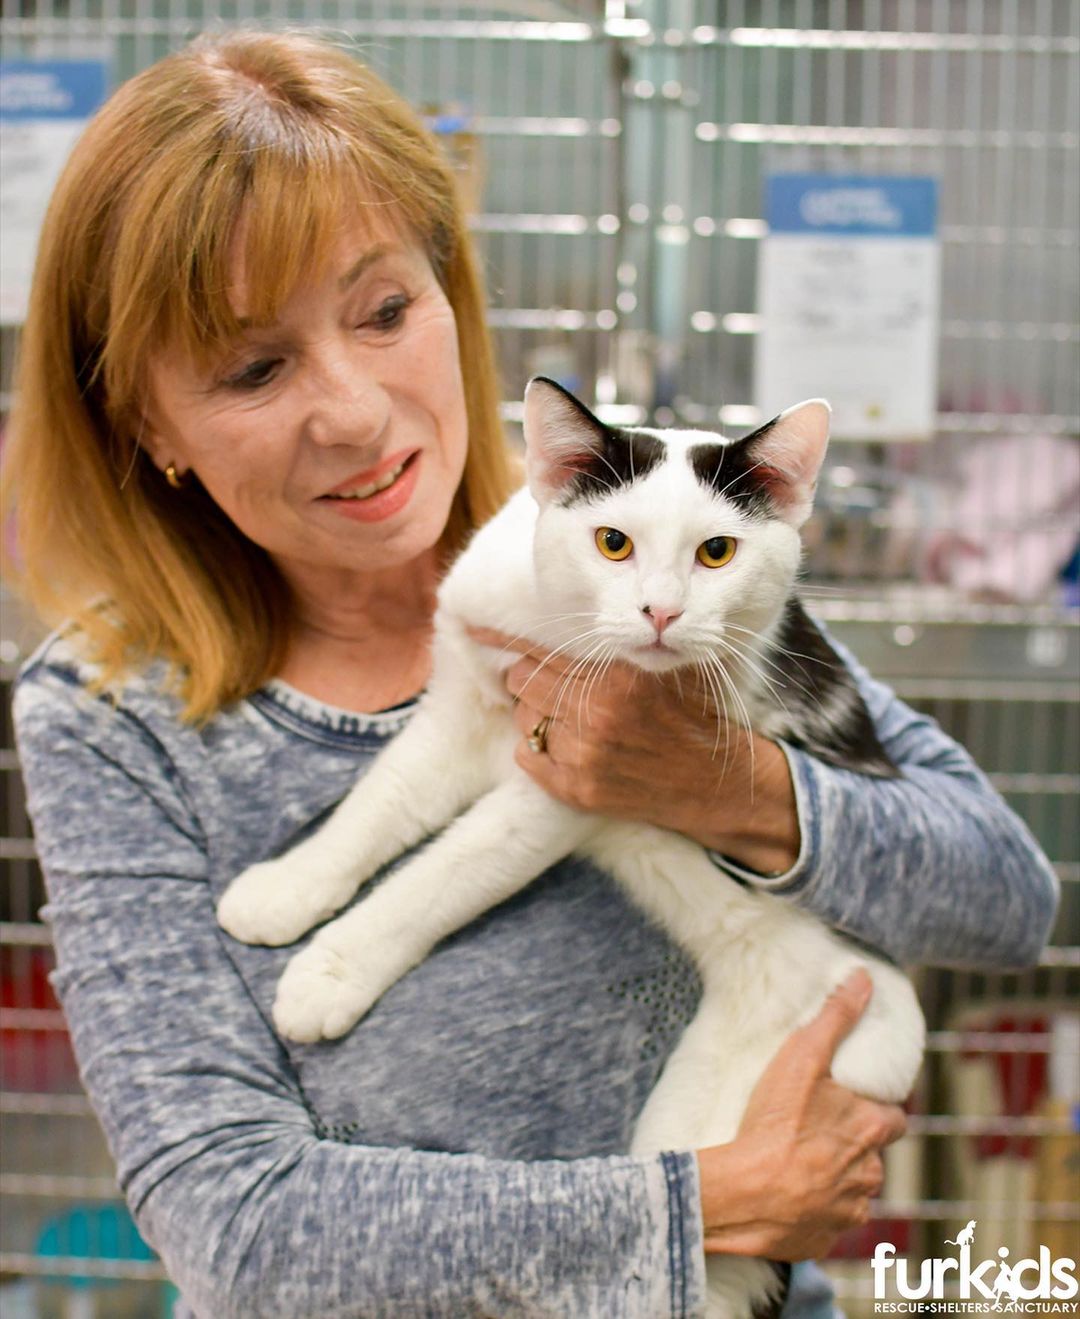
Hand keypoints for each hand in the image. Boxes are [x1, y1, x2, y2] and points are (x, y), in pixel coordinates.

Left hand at [468, 628, 799, 873]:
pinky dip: (536, 751)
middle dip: (530, 680)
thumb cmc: (691, 718)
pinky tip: (564, 748)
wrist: (713, 785)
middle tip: (552, 685)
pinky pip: (527, 758)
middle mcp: (595, 716)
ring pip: (524, 720)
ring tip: (570, 721)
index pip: (539, 652)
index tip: (471, 626)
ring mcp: (583, 757)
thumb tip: (573, 622)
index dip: (501, 639)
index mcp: (615, 679)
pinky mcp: (577, 791)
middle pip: (523, 683)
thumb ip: (622, 648)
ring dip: (537, 716)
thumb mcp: (662, 670)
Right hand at [697, 970, 907, 1259]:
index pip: (895, 1117)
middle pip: (872, 1155)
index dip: (877, 1110)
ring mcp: (850, 1210)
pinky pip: (827, 1220)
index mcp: (872, 1129)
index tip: (854, 1105)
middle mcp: (871, 1173)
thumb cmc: (774, 1124)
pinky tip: (787, 1195)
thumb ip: (835, 1017)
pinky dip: (814, 1209)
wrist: (745, 1195)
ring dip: (834, 1178)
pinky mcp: (826, 1238)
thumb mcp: (801, 1058)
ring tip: (796, 1162)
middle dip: (853, 1146)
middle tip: (815, 1132)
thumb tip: (864, 978)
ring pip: (852, 1189)